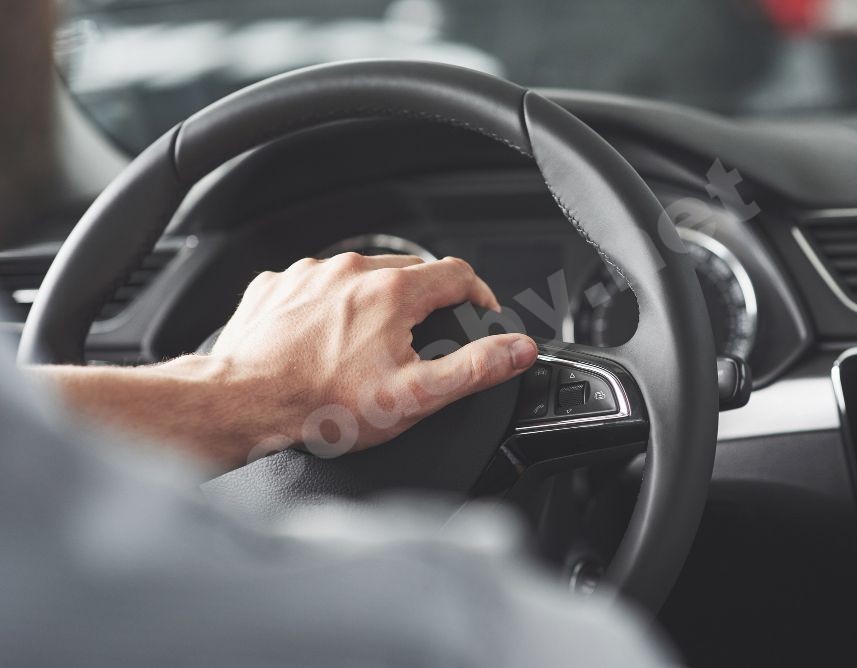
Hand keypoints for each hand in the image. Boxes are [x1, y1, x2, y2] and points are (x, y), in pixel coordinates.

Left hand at [37, 253, 536, 469]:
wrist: (241, 404)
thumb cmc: (321, 406)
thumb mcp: (414, 397)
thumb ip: (475, 368)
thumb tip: (518, 349)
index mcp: (393, 292)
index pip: (457, 273)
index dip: (477, 294)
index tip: (478, 313)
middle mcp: (352, 270)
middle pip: (410, 271)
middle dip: (425, 301)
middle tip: (421, 341)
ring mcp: (311, 274)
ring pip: (362, 275)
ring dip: (377, 301)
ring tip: (369, 346)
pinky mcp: (278, 285)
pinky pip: (319, 284)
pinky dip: (331, 305)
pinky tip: (326, 341)